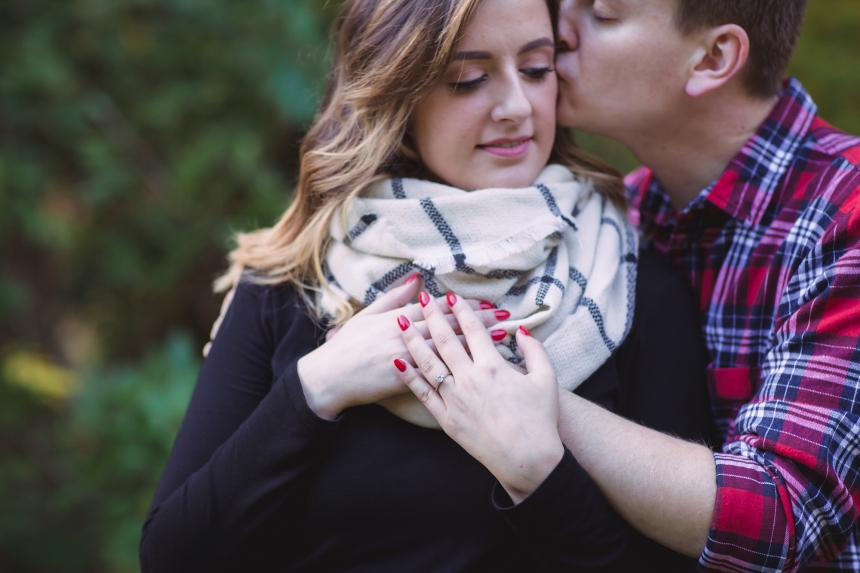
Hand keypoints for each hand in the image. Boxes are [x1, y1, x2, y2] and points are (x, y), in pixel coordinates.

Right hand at [297, 277, 507, 419]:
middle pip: (449, 325)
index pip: (437, 308)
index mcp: (397, 318)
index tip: (488, 302)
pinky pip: (436, 372)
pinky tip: (478, 369)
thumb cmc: (347, 345)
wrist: (329, 377)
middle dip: (480, 320)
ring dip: (476, 341)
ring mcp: (404, 356)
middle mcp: (404, 334)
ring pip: (447, 347)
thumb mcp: (367, 315)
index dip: (464, 305)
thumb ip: (394, 297)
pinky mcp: (403, 377)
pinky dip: (459, 368)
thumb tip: (416, 279)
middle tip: (506, 315)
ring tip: (501, 336)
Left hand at [394, 292, 563, 502]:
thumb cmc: (540, 420)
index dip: (461, 310)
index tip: (451, 296)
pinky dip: (409, 377)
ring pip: (428, 363)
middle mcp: (470, 379)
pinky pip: (423, 394)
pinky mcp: (447, 419)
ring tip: (400, 322)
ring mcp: (456, 399)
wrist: (528, 460)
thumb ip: (535, 351)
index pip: (473, 330)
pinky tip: (399, 363)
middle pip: (445, 340)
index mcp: (494, 367)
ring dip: (413, 340)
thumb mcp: (546, 380)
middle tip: (422, 298)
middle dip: (432, 316)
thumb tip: (522, 331)